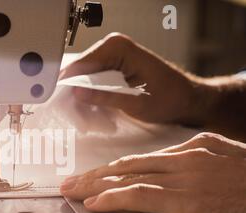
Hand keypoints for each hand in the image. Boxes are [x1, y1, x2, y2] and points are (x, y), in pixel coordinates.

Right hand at [60, 33, 214, 126]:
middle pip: (77, 74)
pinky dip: (91, 102)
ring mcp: (109, 58)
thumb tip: (76, 93)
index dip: (69, 88)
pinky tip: (97, 116)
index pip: (79, 66)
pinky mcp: (110, 69)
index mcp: (117, 47)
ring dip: (83, 103)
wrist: (187, 100)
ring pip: (81, 81)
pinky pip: (90, 85)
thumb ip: (105, 96)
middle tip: (81, 123)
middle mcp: (110, 47)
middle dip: (76, 99)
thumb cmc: (170, 99)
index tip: (66, 111)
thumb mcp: (136, 102)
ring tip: (91, 123)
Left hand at [60, 133, 245, 212]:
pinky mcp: (186, 199)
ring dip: (94, 185)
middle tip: (70, 180)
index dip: (114, 168)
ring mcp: (183, 176)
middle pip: (127, 164)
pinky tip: (94, 203)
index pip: (142, 159)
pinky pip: (139, 195)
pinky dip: (113, 198)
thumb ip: (197, 167)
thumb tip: (174, 179)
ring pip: (126, 177)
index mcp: (192, 148)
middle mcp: (183, 157)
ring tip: (70, 192)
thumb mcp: (225, 165)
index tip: (95, 174)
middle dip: (95, 174)